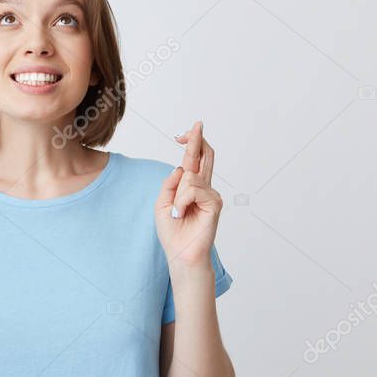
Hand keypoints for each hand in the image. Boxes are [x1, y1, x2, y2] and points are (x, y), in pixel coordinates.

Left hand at [154, 120, 222, 269]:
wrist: (180, 253)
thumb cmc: (172, 231)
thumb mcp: (162, 203)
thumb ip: (170, 184)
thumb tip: (183, 168)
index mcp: (190, 186)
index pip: (194, 159)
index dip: (191, 143)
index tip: (183, 133)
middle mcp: (203, 187)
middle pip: (204, 156)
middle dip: (197, 139)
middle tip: (197, 123)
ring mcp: (210, 194)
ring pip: (190, 176)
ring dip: (177, 195)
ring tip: (177, 212)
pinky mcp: (214, 203)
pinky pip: (192, 189)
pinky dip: (181, 201)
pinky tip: (181, 213)